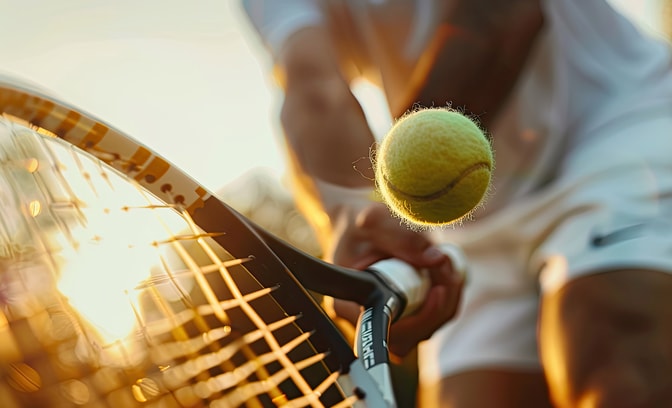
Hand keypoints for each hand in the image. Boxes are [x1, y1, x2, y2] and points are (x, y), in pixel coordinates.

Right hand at [329, 202, 464, 356]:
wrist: (361, 226)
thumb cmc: (360, 223)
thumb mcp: (374, 219)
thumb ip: (400, 235)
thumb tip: (435, 258)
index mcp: (348, 304)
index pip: (392, 330)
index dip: (422, 317)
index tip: (438, 289)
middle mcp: (366, 319)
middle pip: (416, 333)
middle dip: (441, 301)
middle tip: (444, 264)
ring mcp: (388, 321)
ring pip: (429, 327)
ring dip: (448, 297)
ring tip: (443, 261)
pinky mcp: (405, 316)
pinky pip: (434, 318)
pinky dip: (447, 296)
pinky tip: (443, 270)